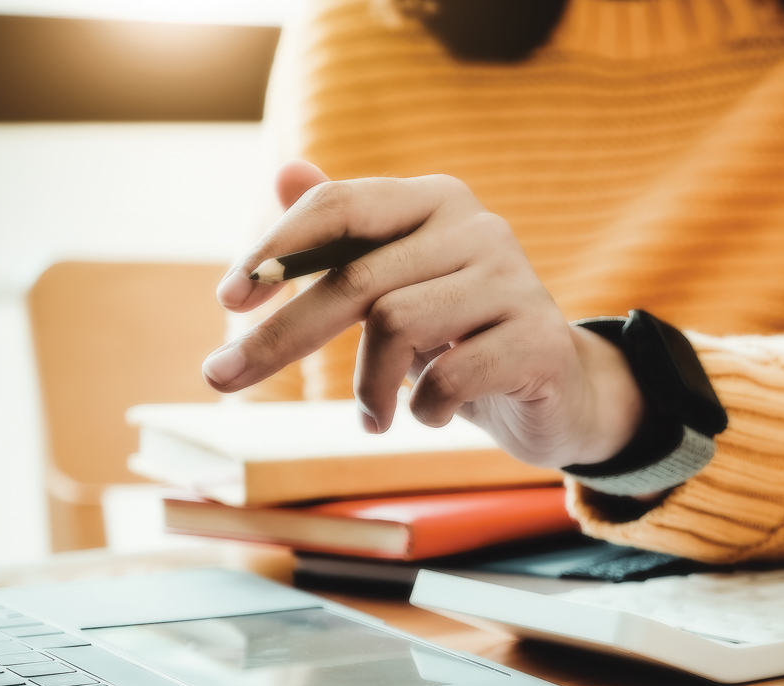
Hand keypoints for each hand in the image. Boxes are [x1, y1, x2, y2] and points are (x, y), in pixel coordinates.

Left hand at [203, 160, 643, 468]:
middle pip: (357, 279)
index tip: (228, 300)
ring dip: (368, 388)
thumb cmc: (464, 334)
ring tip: (374, 419)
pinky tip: (430, 416)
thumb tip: (284, 169)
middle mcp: (480, 228)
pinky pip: (448, 376)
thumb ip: (345, 234)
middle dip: (282, 335)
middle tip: (222, 379)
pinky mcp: (539, 340)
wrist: (561, 388)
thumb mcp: (399, 284)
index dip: (276, 249)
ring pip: (397, 326)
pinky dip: (422, 409)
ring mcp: (515, 281)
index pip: (341, 207)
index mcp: (438, 201)